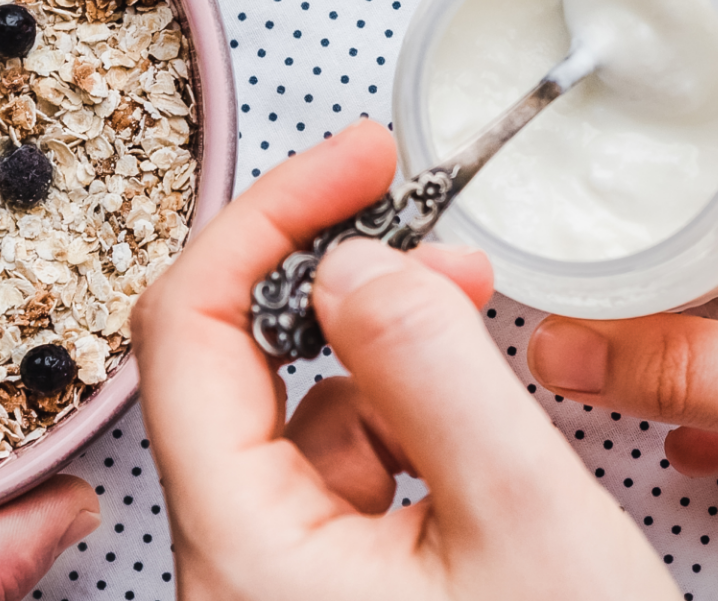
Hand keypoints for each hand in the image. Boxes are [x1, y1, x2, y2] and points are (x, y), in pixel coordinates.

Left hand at [134, 120, 680, 600]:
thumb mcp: (528, 527)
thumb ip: (438, 372)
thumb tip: (358, 263)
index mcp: (248, 550)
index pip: (189, 329)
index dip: (268, 216)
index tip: (361, 160)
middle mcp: (239, 571)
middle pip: (237, 368)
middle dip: (335, 278)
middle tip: (427, 218)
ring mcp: (279, 592)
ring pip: (301, 423)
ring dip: (382, 353)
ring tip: (477, 313)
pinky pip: (341, 481)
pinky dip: (403, 426)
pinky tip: (471, 415)